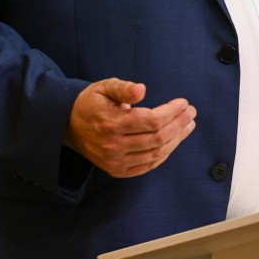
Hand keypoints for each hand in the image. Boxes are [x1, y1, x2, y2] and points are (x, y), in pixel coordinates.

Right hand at [64, 79, 196, 177]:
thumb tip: (142, 89)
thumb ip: (123, 87)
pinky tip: (173, 142)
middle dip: (179, 125)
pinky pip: (147, 166)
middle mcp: (114, 145)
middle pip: (158, 138)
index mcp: (112, 123)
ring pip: (156, 154)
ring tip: (188, 126)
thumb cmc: (90, 103)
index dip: (172, 112)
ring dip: (176, 140)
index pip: (152, 120)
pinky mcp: (117, 170)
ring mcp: (115, 161)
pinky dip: (163, 155)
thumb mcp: (103, 87)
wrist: (68, 126)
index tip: (184, 103)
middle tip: (191, 113)